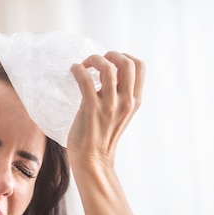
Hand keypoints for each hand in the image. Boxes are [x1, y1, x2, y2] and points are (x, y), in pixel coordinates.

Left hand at [67, 52, 144, 167]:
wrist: (92, 160)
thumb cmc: (100, 137)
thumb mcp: (118, 114)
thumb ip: (117, 97)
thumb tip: (106, 77)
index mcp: (134, 101)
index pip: (140, 67)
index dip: (124, 56)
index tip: (110, 61)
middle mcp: (126, 101)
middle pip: (127, 63)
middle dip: (110, 54)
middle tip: (96, 60)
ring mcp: (109, 105)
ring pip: (107, 68)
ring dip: (93, 59)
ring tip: (83, 64)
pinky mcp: (91, 109)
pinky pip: (86, 81)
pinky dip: (78, 70)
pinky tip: (73, 70)